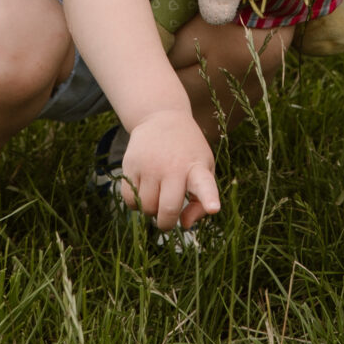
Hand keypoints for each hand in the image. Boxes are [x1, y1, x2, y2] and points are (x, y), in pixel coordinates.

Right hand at [118, 107, 220, 230]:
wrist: (161, 118)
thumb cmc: (187, 152)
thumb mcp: (203, 168)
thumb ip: (200, 200)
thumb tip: (184, 225)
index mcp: (196, 168)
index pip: (204, 185)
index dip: (209, 199)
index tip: (213, 208)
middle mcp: (173, 167)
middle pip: (168, 209)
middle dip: (167, 223)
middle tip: (167, 219)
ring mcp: (150, 166)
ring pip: (146, 208)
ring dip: (151, 210)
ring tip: (156, 194)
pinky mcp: (131, 165)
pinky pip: (129, 200)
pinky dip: (136, 203)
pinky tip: (143, 190)